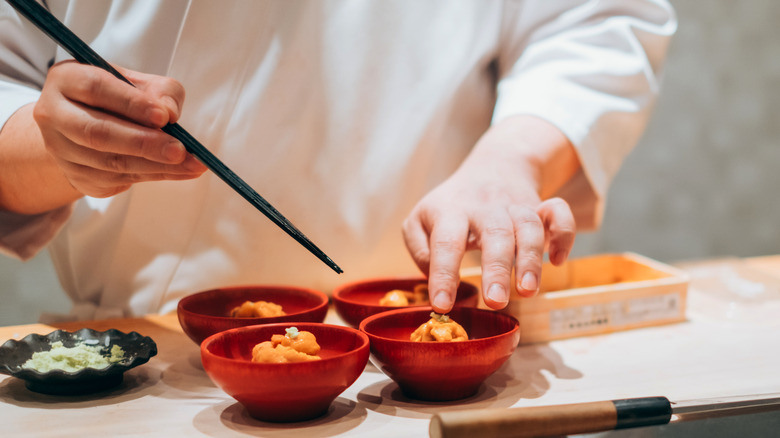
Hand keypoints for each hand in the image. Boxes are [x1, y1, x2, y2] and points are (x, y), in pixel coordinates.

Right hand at [32, 61, 205, 197]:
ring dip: (156, 166)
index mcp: (66, 79)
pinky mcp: (77, 176)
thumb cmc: (117, 97)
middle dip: (143, 143)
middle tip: (179, 150)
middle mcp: (54, 115)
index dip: (131, 103)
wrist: (85, 128)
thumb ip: (160, 90)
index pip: (96, 88)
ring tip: (192, 164)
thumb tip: (169, 112)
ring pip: (109, 162)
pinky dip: (155, 175)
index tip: (164, 116)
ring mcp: (62, 150)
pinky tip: (181, 172)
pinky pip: (119, 179)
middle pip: (97, 133)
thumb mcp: (139, 82)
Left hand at [402, 116, 578, 313]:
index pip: (445, 243)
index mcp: (450, 212)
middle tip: (495, 301)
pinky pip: (559, 214)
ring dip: (530, 259)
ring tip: (527, 291)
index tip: (442, 305)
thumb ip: (420, 251)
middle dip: (496, 269)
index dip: (443, 275)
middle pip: (494, 233)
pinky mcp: (541, 206)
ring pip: (528, 226)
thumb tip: (437, 280)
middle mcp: (484, 208)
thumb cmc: (451, 206)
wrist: (493, 166)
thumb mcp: (420, 221)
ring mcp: (515, 206)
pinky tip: (557, 259)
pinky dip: (563, 235)